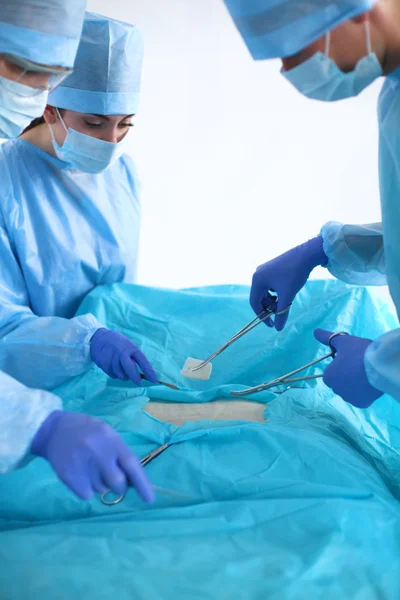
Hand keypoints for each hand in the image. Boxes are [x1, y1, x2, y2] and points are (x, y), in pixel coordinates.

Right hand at [31, 410, 154, 501]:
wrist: (55, 430)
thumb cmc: (87, 431)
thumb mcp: (107, 434)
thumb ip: (120, 454)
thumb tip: (133, 481)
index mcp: (111, 440)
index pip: (131, 464)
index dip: (142, 483)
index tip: (150, 499)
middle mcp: (98, 452)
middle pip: (117, 483)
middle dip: (119, 486)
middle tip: (111, 478)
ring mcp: (82, 465)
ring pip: (101, 490)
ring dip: (100, 484)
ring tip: (90, 468)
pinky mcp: (69, 476)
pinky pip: (87, 494)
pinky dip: (87, 489)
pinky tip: (80, 473)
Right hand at [90, 328, 156, 384]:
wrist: (99, 338)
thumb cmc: (118, 344)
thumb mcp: (128, 347)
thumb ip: (134, 358)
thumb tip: (142, 374)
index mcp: (131, 348)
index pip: (142, 361)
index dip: (149, 371)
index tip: (154, 380)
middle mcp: (122, 352)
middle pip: (130, 368)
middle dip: (135, 377)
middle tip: (139, 382)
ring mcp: (112, 358)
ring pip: (120, 374)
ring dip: (123, 376)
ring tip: (122, 370)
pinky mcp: (103, 363)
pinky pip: (112, 375)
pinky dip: (114, 374)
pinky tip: (113, 368)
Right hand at [250, 236, 326, 329]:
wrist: (307, 254)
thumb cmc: (294, 275)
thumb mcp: (288, 296)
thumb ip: (281, 313)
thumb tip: (278, 328)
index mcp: (257, 280)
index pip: (254, 303)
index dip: (261, 316)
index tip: (271, 324)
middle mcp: (257, 274)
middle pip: (259, 297)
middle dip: (269, 307)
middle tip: (280, 313)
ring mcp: (264, 270)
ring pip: (265, 291)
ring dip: (273, 300)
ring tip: (285, 302)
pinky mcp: (272, 268)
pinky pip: (270, 285)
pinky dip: (276, 292)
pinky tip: (286, 292)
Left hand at [314, 329, 382, 407]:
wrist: (379, 365)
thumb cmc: (358, 352)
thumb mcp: (343, 341)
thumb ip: (328, 338)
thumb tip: (315, 332)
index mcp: (328, 376)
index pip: (330, 375)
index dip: (339, 368)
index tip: (349, 362)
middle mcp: (336, 389)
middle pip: (339, 384)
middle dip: (346, 378)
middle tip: (359, 367)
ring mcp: (349, 398)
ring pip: (349, 392)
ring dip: (354, 386)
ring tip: (365, 374)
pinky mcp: (361, 403)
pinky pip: (360, 399)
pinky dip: (363, 394)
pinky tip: (369, 384)